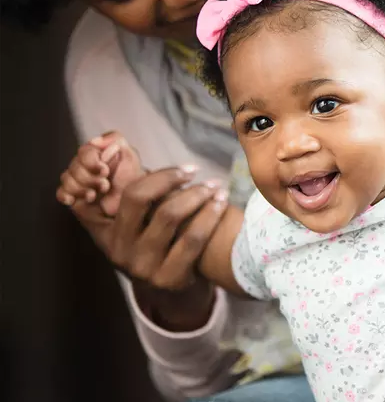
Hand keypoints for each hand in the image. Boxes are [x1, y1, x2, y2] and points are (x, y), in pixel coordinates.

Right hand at [56, 132, 143, 216]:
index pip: (84, 152)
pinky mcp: (73, 195)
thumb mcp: (130, 155)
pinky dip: (66, 195)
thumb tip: (95, 141)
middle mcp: (84, 165)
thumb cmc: (130, 178)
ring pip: (67, 180)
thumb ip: (115, 140)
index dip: (92, 162)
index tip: (105, 170)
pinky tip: (74, 199)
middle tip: (105, 185)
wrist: (132, 200)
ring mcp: (78, 180)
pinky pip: (61, 192)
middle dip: (91, 179)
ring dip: (82, 189)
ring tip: (96, 194)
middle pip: (74, 168)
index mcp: (96, 154)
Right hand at [60, 162, 230, 330]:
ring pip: (169, 216)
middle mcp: (119, 248)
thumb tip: (130, 146)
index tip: (184, 169)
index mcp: (107, 231)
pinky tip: (221, 204)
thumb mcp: (140, 224)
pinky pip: (192, 239)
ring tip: (215, 187)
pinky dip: (210, 216)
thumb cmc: (159, 244)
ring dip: (196, 195)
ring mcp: (142, 266)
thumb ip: (139, 194)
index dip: (154, 175)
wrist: (172, 294)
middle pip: (140, 199)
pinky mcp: (167, 278)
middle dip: (171, 179)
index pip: (126, 191)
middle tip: (196, 172)